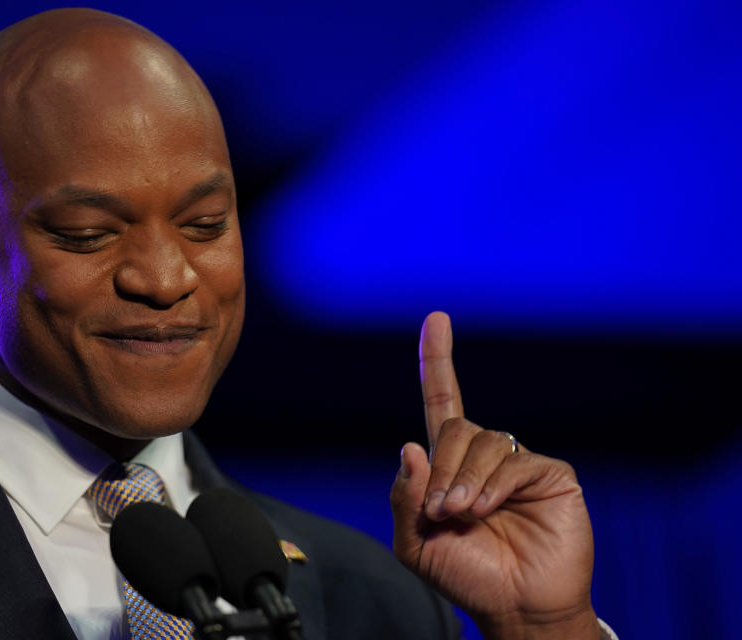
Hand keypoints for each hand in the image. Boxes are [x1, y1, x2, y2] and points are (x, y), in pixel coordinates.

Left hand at [390, 312, 599, 639]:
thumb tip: (410, 445)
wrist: (515, 608)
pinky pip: (515, 460)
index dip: (436, 360)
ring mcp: (518, 463)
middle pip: (455, 425)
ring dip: (463, 479)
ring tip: (463, 514)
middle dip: (441, 468)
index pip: (442, 400)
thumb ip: (404, 497)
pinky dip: (494, 484)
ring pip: (483, 440)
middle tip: (442, 510)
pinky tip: (488, 509)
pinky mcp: (550, 474)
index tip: (436, 318)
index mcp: (450, 465)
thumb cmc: (466, 575)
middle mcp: (484, 456)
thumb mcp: (415, 543)